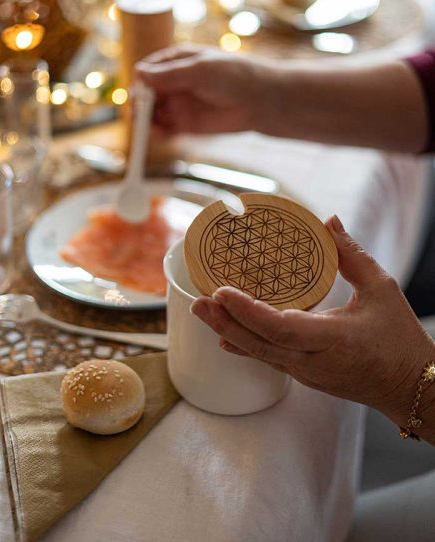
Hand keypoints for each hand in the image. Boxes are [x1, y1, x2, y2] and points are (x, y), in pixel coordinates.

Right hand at [135, 44, 266, 135]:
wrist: (260, 100)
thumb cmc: (234, 75)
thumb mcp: (200, 70)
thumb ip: (170, 74)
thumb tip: (139, 73)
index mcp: (176, 62)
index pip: (148, 71)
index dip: (140, 83)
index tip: (138, 94)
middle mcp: (174, 83)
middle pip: (146, 94)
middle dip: (140, 104)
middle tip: (138, 113)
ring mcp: (179, 104)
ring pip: (152, 113)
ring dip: (146, 120)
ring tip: (147, 126)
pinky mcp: (185, 125)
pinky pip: (164, 130)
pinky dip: (157, 133)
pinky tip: (156, 134)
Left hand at [191, 215, 434, 426]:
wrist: (411, 387)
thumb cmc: (399, 338)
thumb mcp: (381, 289)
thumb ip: (351, 254)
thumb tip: (328, 221)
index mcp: (334, 339)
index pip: (281, 328)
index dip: (248, 311)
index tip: (222, 292)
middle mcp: (314, 362)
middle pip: (259, 343)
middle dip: (224, 321)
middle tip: (198, 299)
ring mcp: (306, 373)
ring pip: (259, 353)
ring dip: (228, 331)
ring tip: (201, 310)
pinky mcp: (304, 375)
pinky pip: (267, 359)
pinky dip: (243, 346)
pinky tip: (222, 337)